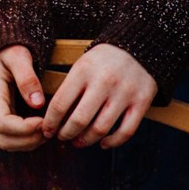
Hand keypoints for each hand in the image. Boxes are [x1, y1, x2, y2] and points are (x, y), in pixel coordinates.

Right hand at [0, 47, 48, 151]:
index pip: (2, 123)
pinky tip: (41, 128)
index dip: (25, 128)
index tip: (44, 121)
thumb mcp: (18, 56)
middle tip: (50, 128)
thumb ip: (27, 78)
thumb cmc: (7, 51)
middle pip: (4, 140)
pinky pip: (10, 138)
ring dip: (29, 142)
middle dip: (29, 140)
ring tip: (48, 129)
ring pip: (7, 143)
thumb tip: (38, 103)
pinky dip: (27, 139)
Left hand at [43, 43, 157, 148]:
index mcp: (84, 70)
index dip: (50, 122)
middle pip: (79, 120)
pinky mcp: (142, 101)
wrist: (138, 46)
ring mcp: (125, 92)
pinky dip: (112, 142)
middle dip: (66, 134)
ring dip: (86, 140)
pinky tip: (103, 143)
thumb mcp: (82, 66)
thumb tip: (54, 120)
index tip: (46, 130)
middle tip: (62, 138)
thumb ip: (70, 89)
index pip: (60, 104)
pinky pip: (126, 131)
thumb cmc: (103, 60)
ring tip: (78, 142)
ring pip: (101, 128)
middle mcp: (104, 82)